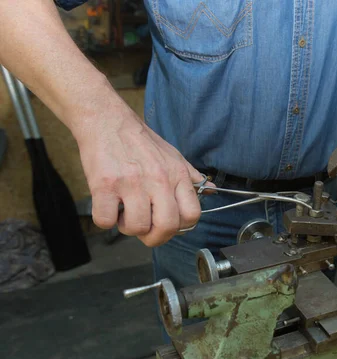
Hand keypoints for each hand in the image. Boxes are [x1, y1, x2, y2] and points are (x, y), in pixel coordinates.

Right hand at [74, 101, 211, 246]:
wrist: (107, 120)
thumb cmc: (140, 141)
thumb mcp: (173, 156)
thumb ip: (191, 177)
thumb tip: (210, 190)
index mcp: (176, 175)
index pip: (192, 215)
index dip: (180, 227)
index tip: (168, 224)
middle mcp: (158, 180)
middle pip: (167, 226)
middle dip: (155, 237)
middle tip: (145, 229)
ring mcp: (131, 183)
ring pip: (136, 227)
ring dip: (127, 227)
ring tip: (123, 213)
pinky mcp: (104, 185)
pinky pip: (106, 220)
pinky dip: (104, 220)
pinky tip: (107, 207)